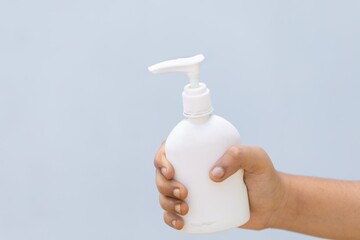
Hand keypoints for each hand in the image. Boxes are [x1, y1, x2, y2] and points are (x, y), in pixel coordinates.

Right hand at [154, 142, 287, 229]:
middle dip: (164, 185)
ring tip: (185, 209)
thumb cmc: (264, 177)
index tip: (171, 171)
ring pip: (164, 194)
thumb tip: (213, 174)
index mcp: (199, 153)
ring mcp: (192, 191)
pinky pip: (173, 214)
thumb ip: (239, 155)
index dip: (161, 159)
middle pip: (163, 175)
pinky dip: (170, 218)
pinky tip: (179, 223)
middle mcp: (191, 171)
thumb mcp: (256, 159)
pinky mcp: (195, 210)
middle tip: (185, 193)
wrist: (272, 205)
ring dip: (166, 202)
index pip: (170, 149)